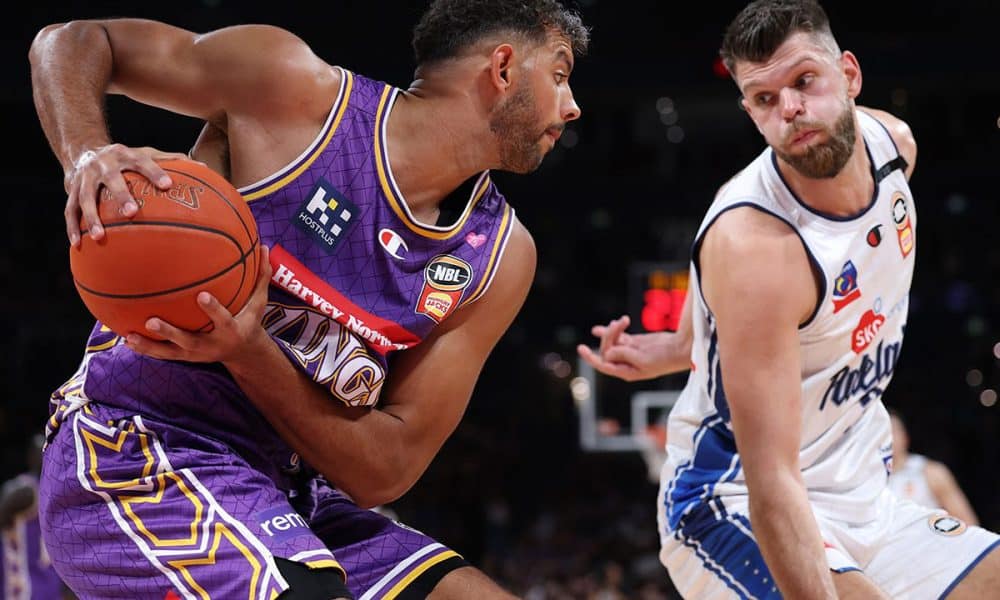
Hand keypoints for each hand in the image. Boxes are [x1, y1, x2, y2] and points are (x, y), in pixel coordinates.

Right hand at [65, 144, 190, 245]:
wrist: (84, 150)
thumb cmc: (126, 160)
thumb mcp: (145, 154)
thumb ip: (171, 161)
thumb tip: (204, 168)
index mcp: (125, 155)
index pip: (142, 161)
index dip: (154, 172)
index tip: (168, 185)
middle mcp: (103, 164)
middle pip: (111, 179)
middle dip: (121, 195)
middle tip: (132, 213)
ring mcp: (84, 177)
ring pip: (84, 197)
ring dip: (91, 217)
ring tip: (100, 237)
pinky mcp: (70, 190)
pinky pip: (69, 210)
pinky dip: (73, 227)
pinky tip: (79, 244)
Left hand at [125, 246, 272, 363]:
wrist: (244, 353)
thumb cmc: (249, 320)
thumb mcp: (259, 303)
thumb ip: (262, 276)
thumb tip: (267, 247)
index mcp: (231, 330)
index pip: (222, 319)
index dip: (212, 309)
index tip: (201, 295)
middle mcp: (212, 345)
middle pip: (189, 340)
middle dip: (170, 332)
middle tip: (151, 320)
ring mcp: (196, 354)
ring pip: (170, 352)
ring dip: (150, 345)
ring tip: (130, 335)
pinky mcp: (185, 358)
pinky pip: (163, 354)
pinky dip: (145, 348)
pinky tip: (126, 338)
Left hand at [576, 315, 670, 381]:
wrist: (678, 349)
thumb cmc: (664, 359)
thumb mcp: (642, 359)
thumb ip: (623, 355)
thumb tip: (606, 353)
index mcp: (626, 372)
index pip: (603, 364)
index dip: (591, 357)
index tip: (581, 348)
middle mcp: (624, 363)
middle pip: (608, 348)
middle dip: (610, 335)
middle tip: (620, 323)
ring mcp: (628, 352)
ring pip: (613, 340)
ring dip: (614, 330)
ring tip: (623, 320)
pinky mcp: (633, 343)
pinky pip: (618, 336)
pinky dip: (611, 330)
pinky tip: (601, 327)